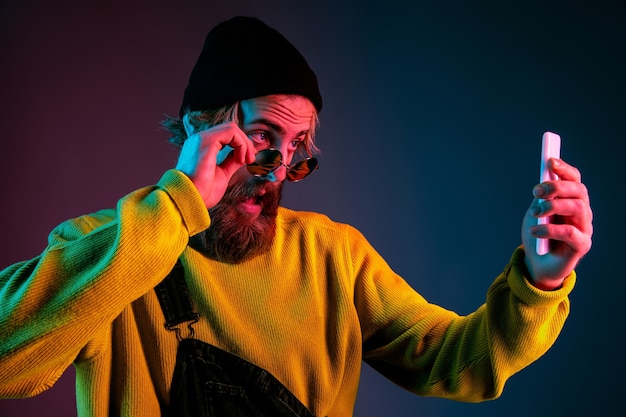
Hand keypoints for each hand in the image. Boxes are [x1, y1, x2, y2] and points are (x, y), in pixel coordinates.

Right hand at [175, 122, 255, 207]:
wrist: (190, 200)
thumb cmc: (202, 192)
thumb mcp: (222, 173)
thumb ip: (231, 162)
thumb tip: (243, 154)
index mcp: (203, 147)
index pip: (226, 136)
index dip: (241, 145)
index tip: (248, 160)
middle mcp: (200, 140)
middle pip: (230, 129)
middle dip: (245, 143)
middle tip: (250, 160)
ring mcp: (202, 139)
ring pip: (232, 128)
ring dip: (245, 143)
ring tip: (246, 160)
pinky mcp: (207, 141)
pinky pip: (231, 132)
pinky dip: (241, 144)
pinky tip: (240, 159)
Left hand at [522, 159, 592, 289]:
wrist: (536, 263)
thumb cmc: (537, 235)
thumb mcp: (536, 211)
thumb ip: (541, 197)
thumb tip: (543, 181)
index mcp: (571, 200)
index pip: (574, 179)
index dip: (564, 169)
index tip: (549, 162)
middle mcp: (582, 211)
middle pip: (578, 191)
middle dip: (556, 187)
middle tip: (537, 191)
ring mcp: (584, 228)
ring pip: (578, 208)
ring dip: (554, 206)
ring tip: (535, 213)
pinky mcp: (582, 245)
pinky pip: (571, 233)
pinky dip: (550, 229)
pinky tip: (535, 231)